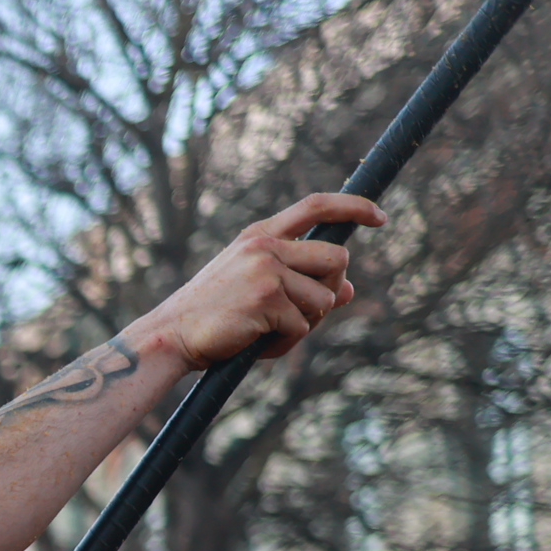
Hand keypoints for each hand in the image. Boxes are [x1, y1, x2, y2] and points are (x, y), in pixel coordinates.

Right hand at [127, 192, 381, 368]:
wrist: (171, 336)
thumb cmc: (213, 315)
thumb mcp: (256, 289)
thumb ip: (301, 283)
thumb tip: (347, 292)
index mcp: (259, 236)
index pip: (317, 206)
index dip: (354, 208)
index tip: (380, 217)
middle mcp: (264, 247)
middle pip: (336, 259)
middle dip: (331, 289)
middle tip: (306, 310)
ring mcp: (266, 272)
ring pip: (324, 299)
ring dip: (307, 323)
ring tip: (272, 332)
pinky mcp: (267, 301)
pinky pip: (302, 326)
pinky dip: (286, 344)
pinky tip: (258, 344)